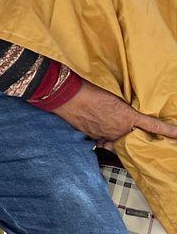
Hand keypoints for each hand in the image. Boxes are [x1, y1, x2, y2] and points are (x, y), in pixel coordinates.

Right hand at [50, 81, 176, 144]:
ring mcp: (106, 134)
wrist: (67, 96)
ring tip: (122, 134)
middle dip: (142, 138)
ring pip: (121, 142)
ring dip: (124, 139)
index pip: (154, 126)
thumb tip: (129, 110)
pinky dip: (107, 140)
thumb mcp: (114, 96)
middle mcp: (119, 130)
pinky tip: (106, 138)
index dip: (169, 131)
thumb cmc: (90, 91)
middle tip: (146, 136)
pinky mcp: (94, 136)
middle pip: (137, 138)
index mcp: (127, 118)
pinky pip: (105, 143)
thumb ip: (124, 107)